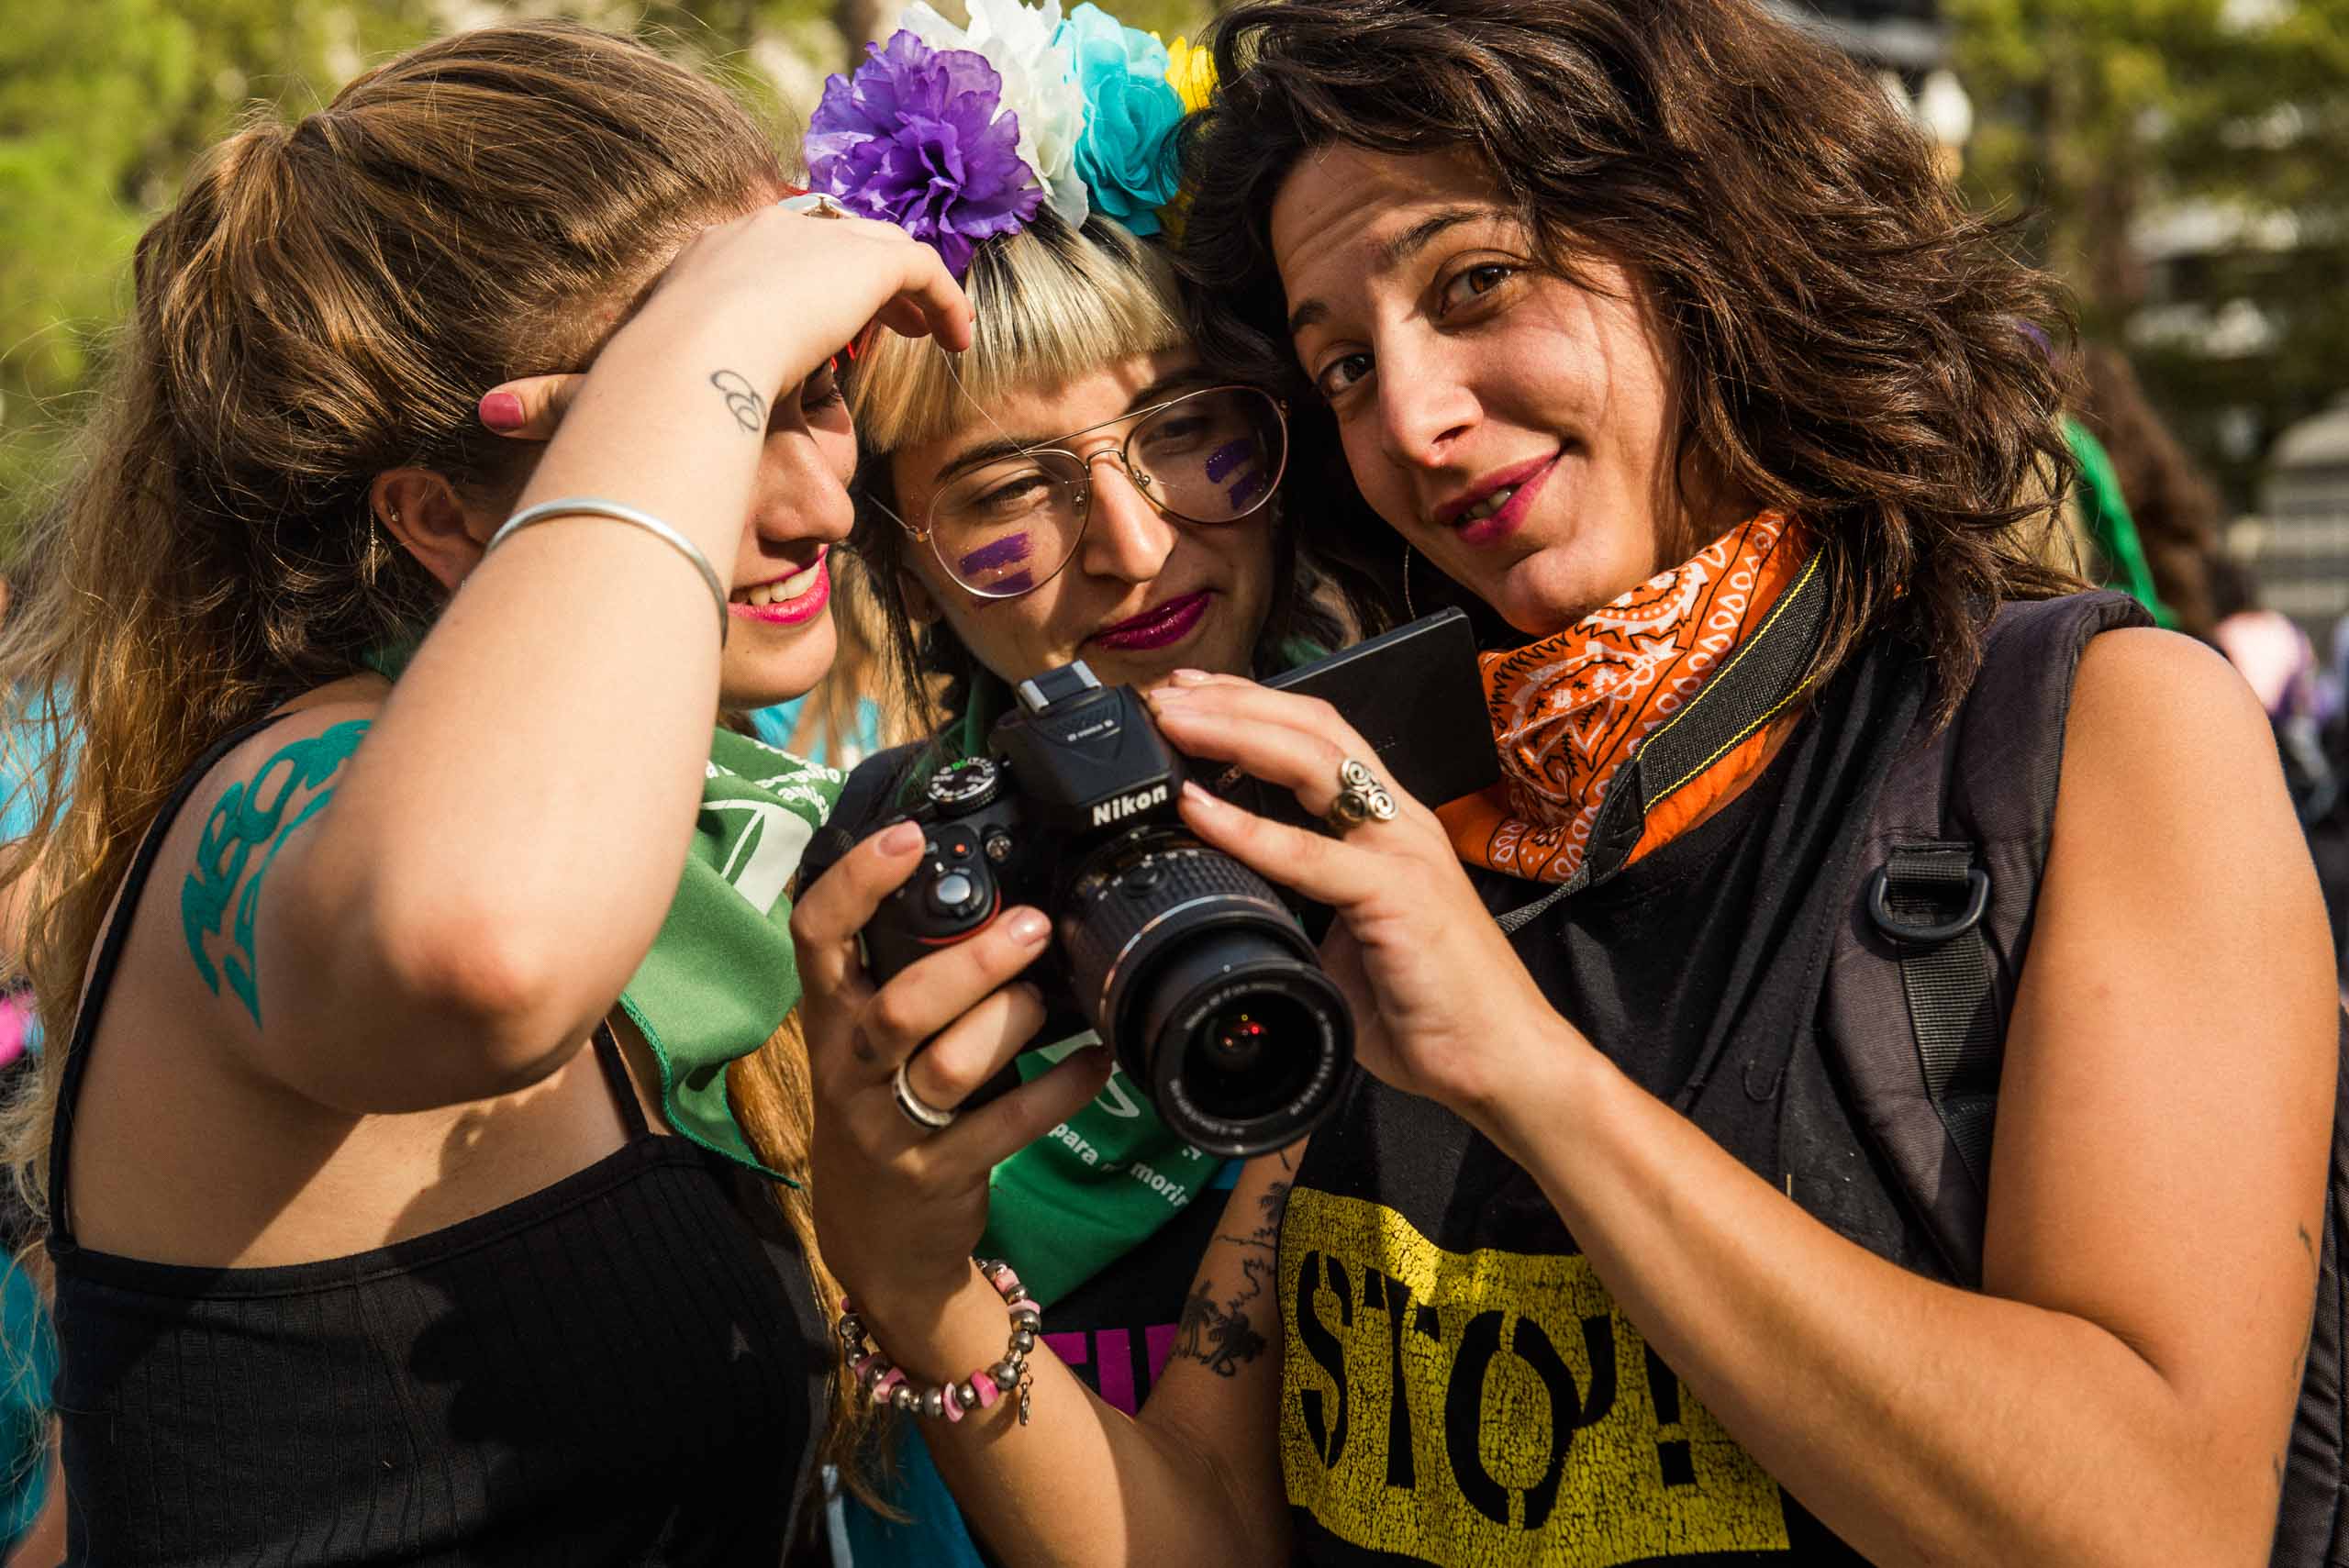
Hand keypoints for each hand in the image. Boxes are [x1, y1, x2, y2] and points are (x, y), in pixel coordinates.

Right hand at [482, 206, 970, 439]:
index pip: (764, 253)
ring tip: (929, 331)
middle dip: (854, 273)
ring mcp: (818, 240)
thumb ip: (561, 399)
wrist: (697, 363)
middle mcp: (765, 234)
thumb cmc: (645, 386)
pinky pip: (921, 268)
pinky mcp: (868, 258)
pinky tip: (958, 343)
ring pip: (879, 249)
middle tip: (882, 322)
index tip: (813, 326)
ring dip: (904, 288)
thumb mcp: (606, 388)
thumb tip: (484, 418)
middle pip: (825, 238)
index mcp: (711, 257)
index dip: (794, 284)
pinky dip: (943, 300)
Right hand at [790, 820, 1112, 1314]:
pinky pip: (1005, 1127)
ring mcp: (889, 1127)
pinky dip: (1059, 1090)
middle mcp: (849, 1068)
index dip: (854, 882)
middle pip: (897, 1005)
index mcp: (830, 1018)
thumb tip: (987, 894)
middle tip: (1032, 925)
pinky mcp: (937, 1175)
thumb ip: (900, 976)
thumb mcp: (867, 1043)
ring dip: (1009, 1022)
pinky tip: (1096, 1062)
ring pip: (947, 1065)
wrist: (874, 1239)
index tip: (909, 837)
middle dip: (970, 961)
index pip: (816, 937)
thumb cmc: (882, 1109)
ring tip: (1047, 999)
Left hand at [1144, 672, 1578, 1130]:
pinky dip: (1247, 826)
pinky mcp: (1400, 895)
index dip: (1252, 705)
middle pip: (1313, 726)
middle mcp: (1399, 822)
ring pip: (1315, 762)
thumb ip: (1299, 905)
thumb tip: (1232, 899)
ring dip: (1234, 732)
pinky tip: (1197, 809)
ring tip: (1171, 722)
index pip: (1319, 735)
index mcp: (1388, 825)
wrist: (1500, 1062)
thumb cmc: (1430, 1007)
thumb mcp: (1346, 938)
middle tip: (1162, 694)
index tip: (1187, 697)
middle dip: (1233, 700)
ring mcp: (1403, 852)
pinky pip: (1311, 853)